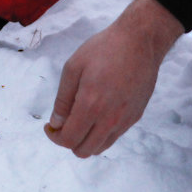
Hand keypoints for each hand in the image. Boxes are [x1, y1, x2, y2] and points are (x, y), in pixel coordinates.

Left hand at [45, 0, 182, 157]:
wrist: (140, 41)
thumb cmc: (104, 48)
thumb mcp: (74, 67)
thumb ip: (63, 99)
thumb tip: (56, 123)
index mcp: (91, 105)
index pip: (69, 139)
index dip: (55, 137)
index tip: (50, 126)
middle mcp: (109, 119)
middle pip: (84, 150)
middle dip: (68, 141)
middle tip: (63, 124)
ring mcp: (125, 120)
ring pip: (100, 147)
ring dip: (85, 140)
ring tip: (80, 119)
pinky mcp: (135, 116)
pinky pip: (114, 137)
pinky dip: (101, 134)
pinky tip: (97, 113)